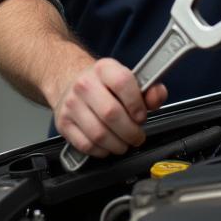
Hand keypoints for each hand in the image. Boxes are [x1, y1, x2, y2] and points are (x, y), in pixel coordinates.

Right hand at [52, 58, 167, 158]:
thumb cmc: (105, 86)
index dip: (136, 104)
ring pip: (99, 134)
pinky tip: (108, 145)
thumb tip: (156, 96)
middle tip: (136, 136)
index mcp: (104, 69)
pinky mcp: (63, 123)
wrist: (71, 82)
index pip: (122, 82)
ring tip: (124, 142)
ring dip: (118, 145)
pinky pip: (86, 145)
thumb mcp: (127, 80)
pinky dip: (102, 151)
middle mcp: (84, 84)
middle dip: (130, 132)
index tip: (141, 116)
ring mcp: (71, 104)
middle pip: (111, 114)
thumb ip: (148, 90)